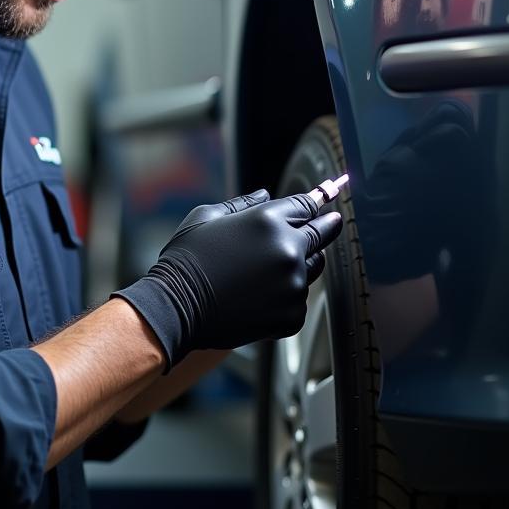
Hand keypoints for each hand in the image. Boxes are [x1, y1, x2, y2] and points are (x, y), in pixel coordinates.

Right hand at [113, 190, 342, 367]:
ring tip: (273, 267)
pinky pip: (300, 299)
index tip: (327, 201)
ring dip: (303, 263)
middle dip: (327, 226)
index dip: (316, 202)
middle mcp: (287, 250)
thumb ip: (242, 203)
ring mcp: (292, 284)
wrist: (177, 306)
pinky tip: (261, 295)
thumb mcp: (207, 217)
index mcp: (268, 220)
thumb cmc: (186, 259)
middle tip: (332, 221)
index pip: (306, 205)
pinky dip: (287, 295)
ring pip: (313, 268)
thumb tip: (266, 194)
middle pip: (323, 233)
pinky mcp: (291, 314)